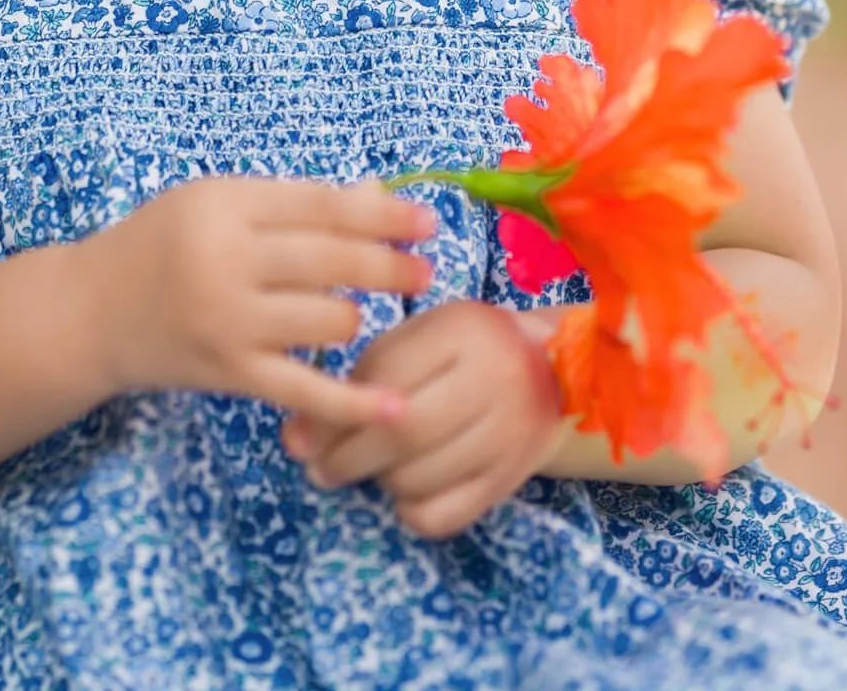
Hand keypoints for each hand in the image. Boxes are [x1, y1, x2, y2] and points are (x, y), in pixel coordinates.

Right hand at [87, 175, 434, 435]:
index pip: (323, 206)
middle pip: (334, 260)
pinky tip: (396, 407)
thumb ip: (292, 203)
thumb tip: (379, 200)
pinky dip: (354, 401)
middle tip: (425, 271)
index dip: (383, 215)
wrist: (91, 312)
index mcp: (225, 205)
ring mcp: (229, 321)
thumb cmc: (162, 244)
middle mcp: (227, 259)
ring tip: (350, 313)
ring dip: (355, 316)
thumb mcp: (216, 203)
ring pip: (329, 320)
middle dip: (390, 266)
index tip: (427, 222)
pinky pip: (306, 389)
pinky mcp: (230, 373)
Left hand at [280, 301, 564, 536]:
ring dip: (379, 481)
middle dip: (347, 457)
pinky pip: (446, 515)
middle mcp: (494, 380)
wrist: (553, 371)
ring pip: (420, 478)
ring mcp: (510, 433)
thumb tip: (293, 440)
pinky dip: (412, 510)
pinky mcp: (514, 477)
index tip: (303, 435)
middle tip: (321, 468)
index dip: (335, 412)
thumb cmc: (461, 348)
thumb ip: (356, 381)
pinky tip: (405, 490)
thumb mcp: (413, 342)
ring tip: (370, 467)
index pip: (385, 375)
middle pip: (402, 432)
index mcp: (462, 331)